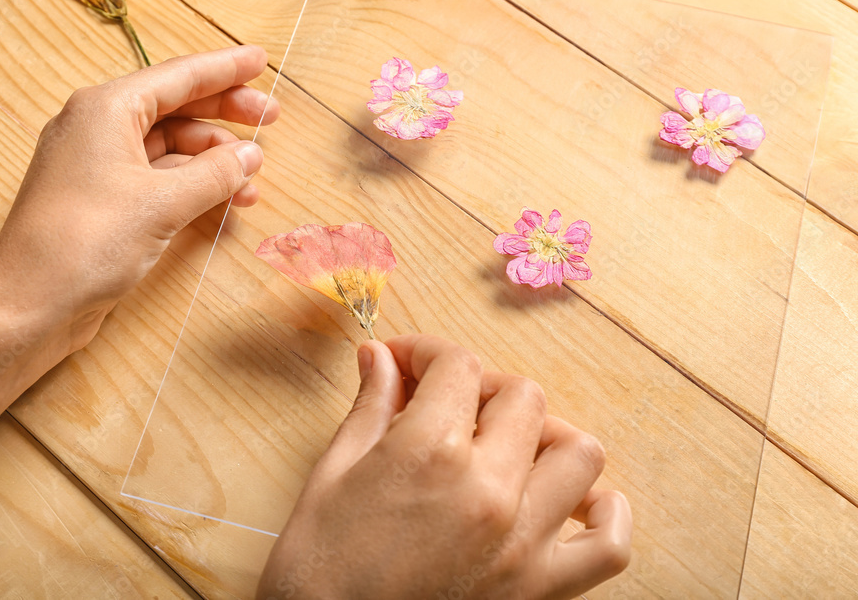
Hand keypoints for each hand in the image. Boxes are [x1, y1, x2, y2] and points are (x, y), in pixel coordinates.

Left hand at [0, 45, 277, 352]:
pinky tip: (225, 200)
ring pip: (169, 147)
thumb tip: (251, 155)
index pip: (177, 76)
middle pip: (174, 108)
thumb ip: (215, 174)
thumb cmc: (87, 241)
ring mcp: (99, 166)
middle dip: (224, 113)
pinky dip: (192, 185)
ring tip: (254, 177)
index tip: (260, 60)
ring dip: (212, 159)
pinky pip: (158, 178)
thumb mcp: (162, 203)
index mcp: (106, 109)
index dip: (224, 68)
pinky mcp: (103, 201)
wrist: (29, 304)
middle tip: (271, 118)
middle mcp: (99, 128)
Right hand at [257, 335, 631, 599]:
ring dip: (544, 436)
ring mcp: (524, 544)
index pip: (456, 366)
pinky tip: (569, 504)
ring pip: (578, 453)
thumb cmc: (317, 574)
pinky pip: (610, 544)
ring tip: (505, 447)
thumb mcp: (330, 478)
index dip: (427, 351)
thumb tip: (379, 359)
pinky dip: (603, 514)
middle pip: (522, 396)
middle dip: (480, 387)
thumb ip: (368, 410)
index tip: (406, 363)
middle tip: (445, 404)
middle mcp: (489, 491)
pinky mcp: (541, 591)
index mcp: (429, 454)